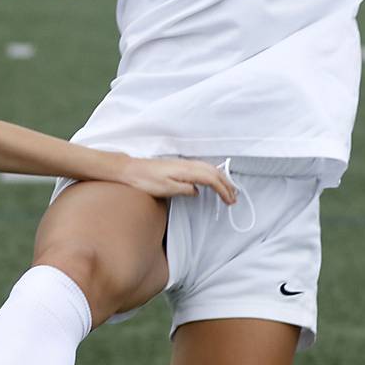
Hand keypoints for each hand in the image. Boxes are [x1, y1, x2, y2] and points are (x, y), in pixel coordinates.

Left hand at [117, 157, 236, 204]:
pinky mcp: (179, 165)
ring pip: (209, 169)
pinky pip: (202, 168)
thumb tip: (197, 191)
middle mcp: (187, 164)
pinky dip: (212, 175)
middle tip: (234, 198)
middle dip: (226, 185)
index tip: (229, 201)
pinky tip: (212, 181)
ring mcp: (183, 163)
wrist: (130, 169)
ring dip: (221, 179)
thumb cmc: (144, 180)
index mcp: (186, 170)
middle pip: (214, 173)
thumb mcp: (164, 188)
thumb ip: (183, 189)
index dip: (223, 190)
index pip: (211, 179)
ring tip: (228, 191)